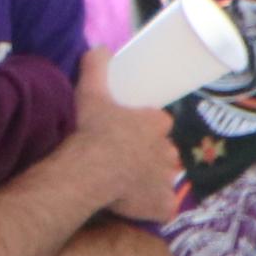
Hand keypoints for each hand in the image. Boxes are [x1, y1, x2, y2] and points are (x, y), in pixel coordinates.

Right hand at [69, 49, 185, 224]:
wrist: (88, 169)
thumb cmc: (91, 130)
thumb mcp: (91, 90)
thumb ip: (96, 66)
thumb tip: (99, 48)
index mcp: (156, 123)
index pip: (159, 122)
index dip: (145, 126)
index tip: (128, 130)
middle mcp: (167, 151)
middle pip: (162, 151)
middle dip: (148, 154)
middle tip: (123, 157)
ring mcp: (166, 179)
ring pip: (163, 178)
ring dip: (150, 180)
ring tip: (126, 183)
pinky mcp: (162, 205)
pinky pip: (163, 207)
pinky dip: (153, 207)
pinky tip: (138, 206)